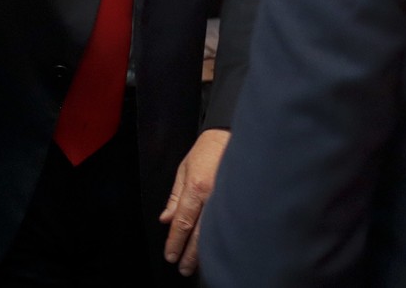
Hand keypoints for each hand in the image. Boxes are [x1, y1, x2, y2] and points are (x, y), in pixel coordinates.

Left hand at [160, 128, 229, 276]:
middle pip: (198, 233)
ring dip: (203, 251)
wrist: (235, 137)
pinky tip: (215, 249)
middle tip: (182, 268)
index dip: (175, 242)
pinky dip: (219, 239)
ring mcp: (227, 199)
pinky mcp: (239, 200)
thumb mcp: (184, 169)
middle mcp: (212, 196)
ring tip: (195, 265)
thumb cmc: (208, 150)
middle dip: (189, 254)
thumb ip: (175, 196)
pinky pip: (227, 224)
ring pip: (213, 233)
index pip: (182, 222)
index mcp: (196, 187)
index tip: (170, 255)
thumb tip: (166, 219)